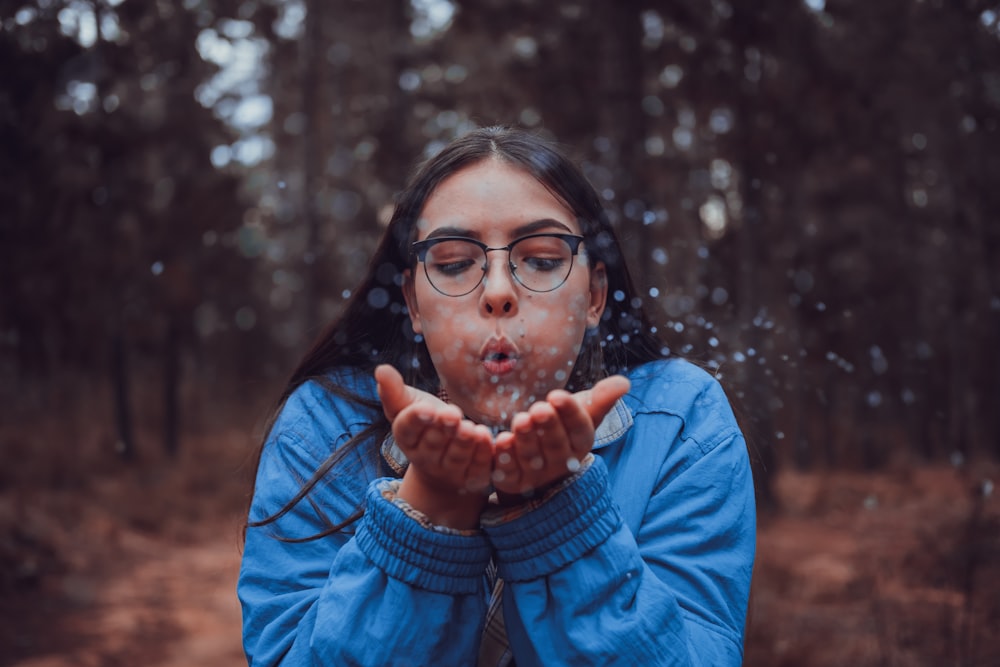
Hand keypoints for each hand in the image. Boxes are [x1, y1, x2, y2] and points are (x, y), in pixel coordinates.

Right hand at [375, 365, 493, 527]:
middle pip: (432, 444)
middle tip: (452, 414)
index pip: (407, 430)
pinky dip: (482, 453)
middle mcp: (425, 458)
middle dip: (442, 429)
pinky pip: (477, 467)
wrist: (443, 464)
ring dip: (463, 443)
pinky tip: (486, 437)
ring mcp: (448, 471)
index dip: (416, 419)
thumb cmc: (425, 425)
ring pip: (455, 457)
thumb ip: (394, 391)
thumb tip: (380, 369)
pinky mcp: (471, 477)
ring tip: (470, 428)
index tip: (426, 408)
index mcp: (406, 438)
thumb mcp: (409, 406)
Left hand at [492, 375, 629, 500]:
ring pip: (532, 457)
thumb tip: (624, 383)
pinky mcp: (514, 481)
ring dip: (526, 440)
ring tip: (520, 420)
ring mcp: (537, 475)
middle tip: (539, 409)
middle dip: (548, 426)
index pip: (579, 429)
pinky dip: (505, 458)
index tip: (557, 395)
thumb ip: (600, 398)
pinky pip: (509, 472)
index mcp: (580, 444)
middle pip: (556, 445)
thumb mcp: (581, 412)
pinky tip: (501, 442)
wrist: (537, 460)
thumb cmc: (562, 428)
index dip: (569, 412)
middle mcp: (561, 463)